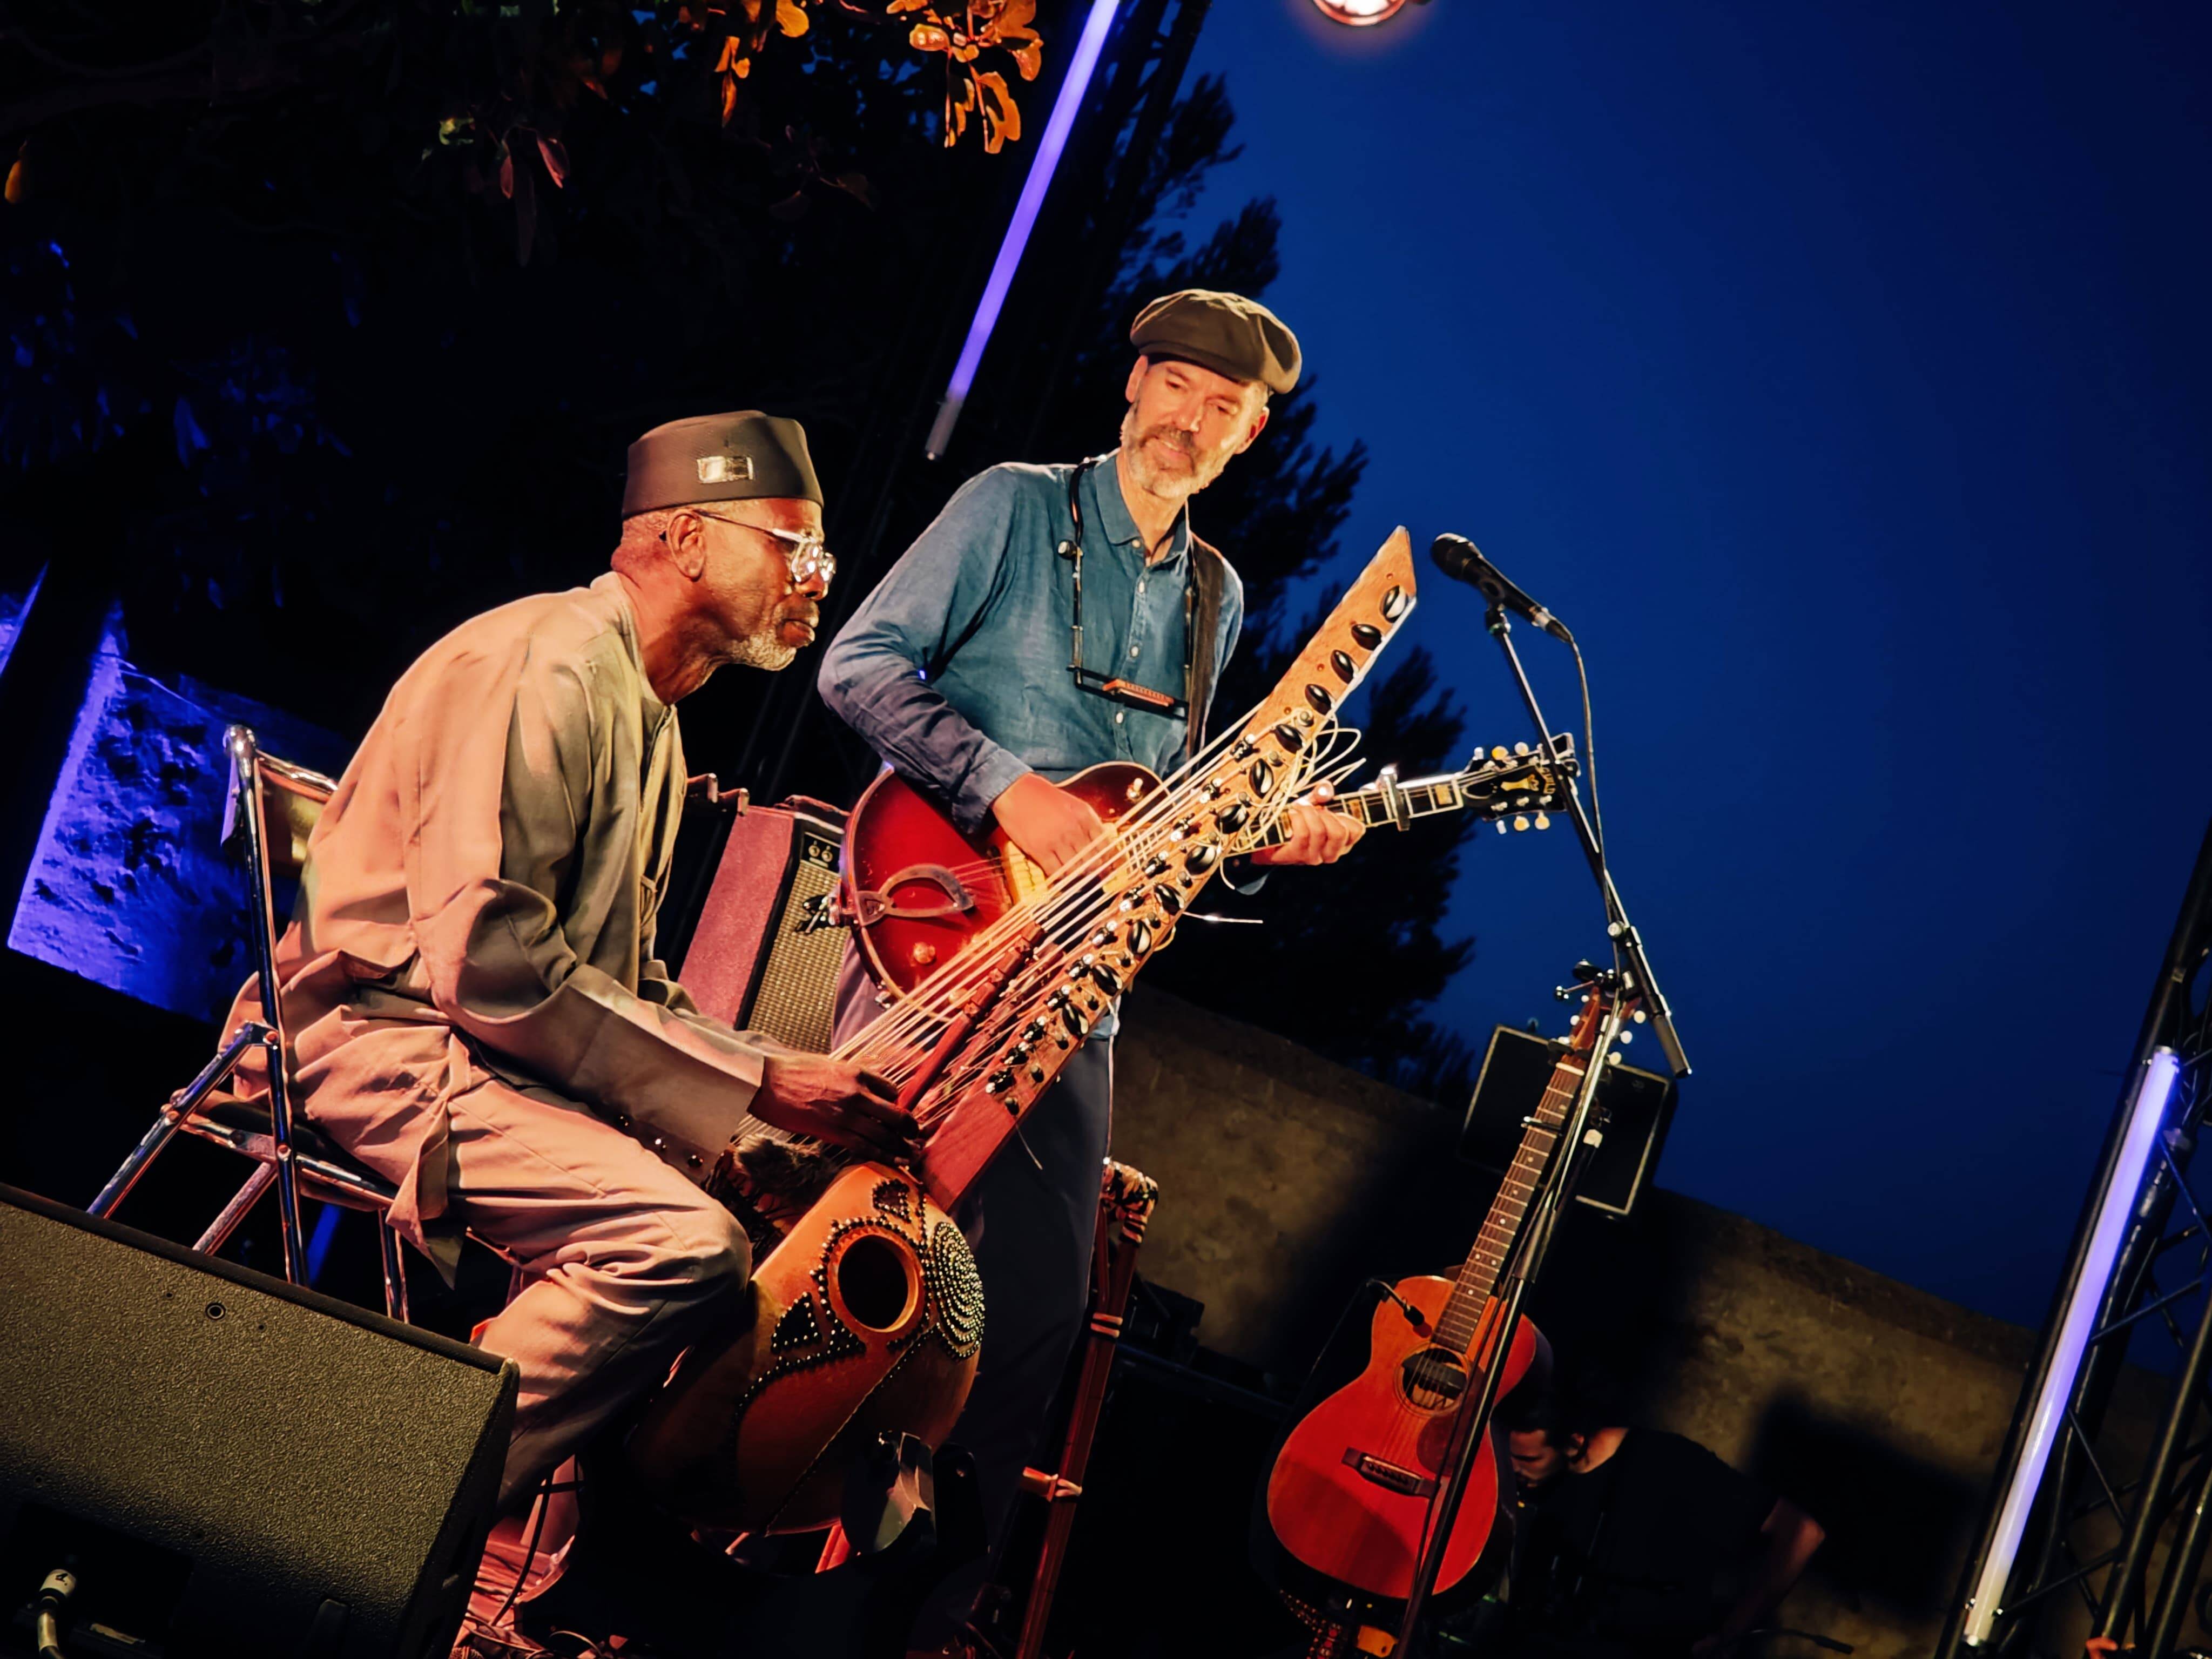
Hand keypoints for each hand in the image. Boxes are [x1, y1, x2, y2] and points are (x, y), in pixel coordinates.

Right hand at [753, 1056, 922, 1162]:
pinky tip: (896, 1162)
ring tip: (913, 1155)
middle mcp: (857, 1093)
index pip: (892, 1090)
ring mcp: (847, 1114)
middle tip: (917, 1136)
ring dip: (902, 1146)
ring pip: (885, 1134)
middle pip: (896, 1113)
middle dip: (910, 1127)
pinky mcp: (834, 1132)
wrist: (768, 1082)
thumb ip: (849, 1077)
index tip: (896, 1111)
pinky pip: (866, 1147)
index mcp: (858, 1072)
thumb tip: (863, 1090)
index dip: (897, 1103)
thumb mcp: (829, 1065)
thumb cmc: (794, 1071)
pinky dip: (884, 1156)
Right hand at [991, 771, 1105, 874]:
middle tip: (1092, 875)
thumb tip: (1100, 842)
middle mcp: (1074, 828)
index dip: (1109, 860)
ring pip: (1076, 868)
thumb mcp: (1072, 803)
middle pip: (1093, 860)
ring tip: (1074, 874)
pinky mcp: (1039, 849)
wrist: (1014, 791)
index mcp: (1085, 815)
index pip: (1106, 844)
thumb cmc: (1041, 796)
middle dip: (1094, 870)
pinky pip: (1056, 871)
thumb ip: (1086, 822)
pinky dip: (1060, 877)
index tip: (1109, 867)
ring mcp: (1057, 840)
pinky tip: (1059, 874)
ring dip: (1077, 875)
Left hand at [1248, 782, 1363, 865]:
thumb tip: (1326, 789)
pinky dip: (1297, 818)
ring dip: (1307, 812)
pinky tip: (1291, 814)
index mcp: (1342, 842)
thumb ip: (1322, 794)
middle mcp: (1331, 853)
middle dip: (1325, 813)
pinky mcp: (1297, 856)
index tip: (1332, 807)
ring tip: (1298, 807)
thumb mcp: (1313, 805)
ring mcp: (1315, 857)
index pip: (1357, 830)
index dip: (1347, 814)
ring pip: (1320, 831)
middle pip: (1340, 832)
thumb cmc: (1295, 821)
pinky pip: (1303, 834)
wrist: (1269, 839)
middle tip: (1313, 807)